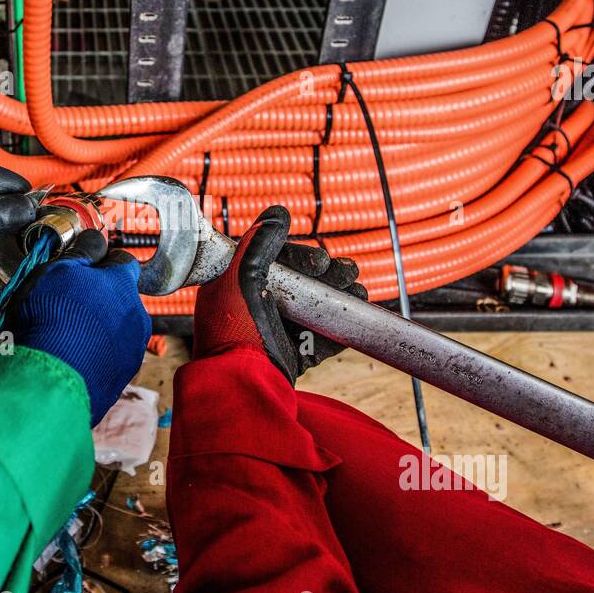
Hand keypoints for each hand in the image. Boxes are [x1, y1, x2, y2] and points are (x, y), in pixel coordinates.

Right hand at [10, 230, 150, 425]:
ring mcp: (132, 349)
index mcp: (123, 284)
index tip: (81, 270)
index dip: (100, 264)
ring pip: (116, 330)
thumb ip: (81, 253)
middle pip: (120, 299)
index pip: (122, 261)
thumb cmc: (49, 319)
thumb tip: (96, 240)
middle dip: (98, 300)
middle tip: (65, 306)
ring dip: (97, 329)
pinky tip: (69, 358)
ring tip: (64, 337)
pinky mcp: (121, 377)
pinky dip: (94, 355)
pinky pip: (109, 358)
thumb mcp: (57, 270)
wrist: (49, 379)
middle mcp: (136, 316)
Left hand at [194, 205, 366, 383]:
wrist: (242, 380)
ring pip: (315, 308)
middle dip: (330, 276)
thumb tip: (278, 212)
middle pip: (300, 283)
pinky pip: (321, 338)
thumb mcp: (239, 275)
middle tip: (349, 273)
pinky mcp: (292, 355)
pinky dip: (340, 327)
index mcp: (237, 285)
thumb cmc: (234, 328)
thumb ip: (259, 243)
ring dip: (341, 298)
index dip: (301, 258)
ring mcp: (275, 332)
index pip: (275, 261)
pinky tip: (356, 314)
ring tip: (359, 292)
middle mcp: (255, 306)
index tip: (319, 263)